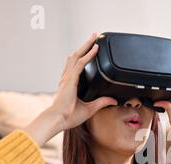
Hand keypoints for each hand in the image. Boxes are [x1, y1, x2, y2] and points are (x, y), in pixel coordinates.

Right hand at [25, 32, 117, 146]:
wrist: (58, 120)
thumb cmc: (68, 117)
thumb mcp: (90, 109)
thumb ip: (101, 103)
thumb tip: (113, 100)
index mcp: (69, 84)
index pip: (76, 66)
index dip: (83, 56)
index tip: (90, 49)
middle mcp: (67, 78)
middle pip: (76, 56)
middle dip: (85, 46)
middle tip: (94, 37)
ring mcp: (68, 78)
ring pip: (77, 56)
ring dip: (86, 46)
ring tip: (94, 38)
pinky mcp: (70, 80)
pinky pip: (80, 64)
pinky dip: (88, 55)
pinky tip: (95, 49)